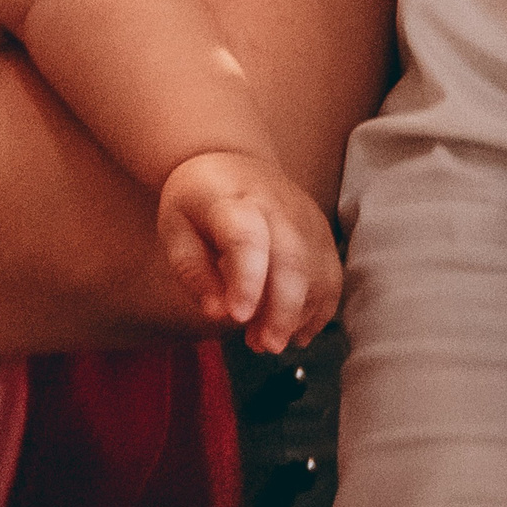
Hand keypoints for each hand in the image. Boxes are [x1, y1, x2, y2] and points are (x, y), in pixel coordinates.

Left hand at [156, 149, 341, 353]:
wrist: (232, 161)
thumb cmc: (197, 200)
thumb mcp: (174, 227)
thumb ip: (192, 270)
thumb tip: (217, 312)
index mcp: (230, 199)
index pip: (246, 238)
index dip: (247, 281)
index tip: (238, 317)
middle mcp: (277, 206)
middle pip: (292, 261)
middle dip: (281, 311)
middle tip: (262, 345)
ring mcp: (306, 219)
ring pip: (317, 274)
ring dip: (299, 316)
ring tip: (268, 341)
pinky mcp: (322, 234)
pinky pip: (332, 278)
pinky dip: (319, 311)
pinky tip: (295, 331)